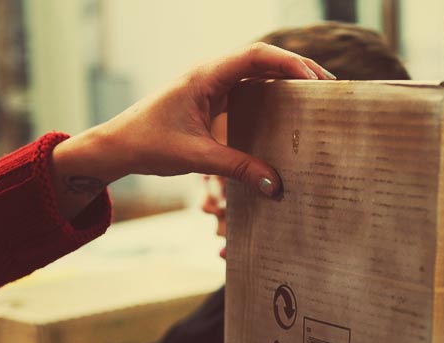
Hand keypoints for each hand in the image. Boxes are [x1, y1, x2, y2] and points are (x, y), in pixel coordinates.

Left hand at [50, 43, 333, 217]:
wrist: (116, 147)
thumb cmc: (148, 144)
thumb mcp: (196, 158)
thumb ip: (239, 169)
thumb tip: (276, 185)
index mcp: (206, 76)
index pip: (256, 56)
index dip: (289, 64)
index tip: (315, 80)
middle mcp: (210, 74)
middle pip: (262, 60)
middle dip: (296, 70)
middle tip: (328, 88)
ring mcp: (210, 86)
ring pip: (255, 74)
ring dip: (284, 82)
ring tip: (314, 97)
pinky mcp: (209, 101)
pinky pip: (246, 91)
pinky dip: (268, 96)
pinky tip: (286, 113)